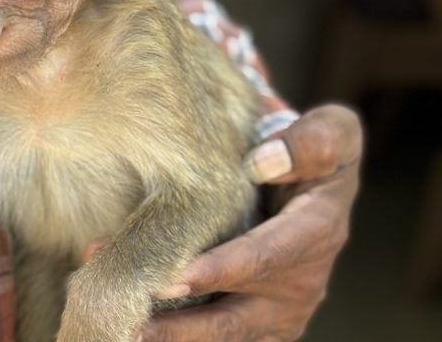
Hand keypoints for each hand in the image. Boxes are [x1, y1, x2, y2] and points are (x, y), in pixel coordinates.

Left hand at [84, 104, 362, 341]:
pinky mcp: (260, 325)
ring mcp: (279, 313)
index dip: (218, 271)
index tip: (170, 279)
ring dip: (171, 336)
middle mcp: (300, 285)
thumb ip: (310, 142)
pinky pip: (220, 339)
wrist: (316, 184)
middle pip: (235, 319)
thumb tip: (266, 162)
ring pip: (222, 338)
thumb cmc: (313, 152)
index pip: (262, 257)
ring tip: (123, 334)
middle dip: (180, 327)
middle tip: (131, 325)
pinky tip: (138, 330)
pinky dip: (179, 338)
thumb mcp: (331, 132)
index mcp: (315, 234)